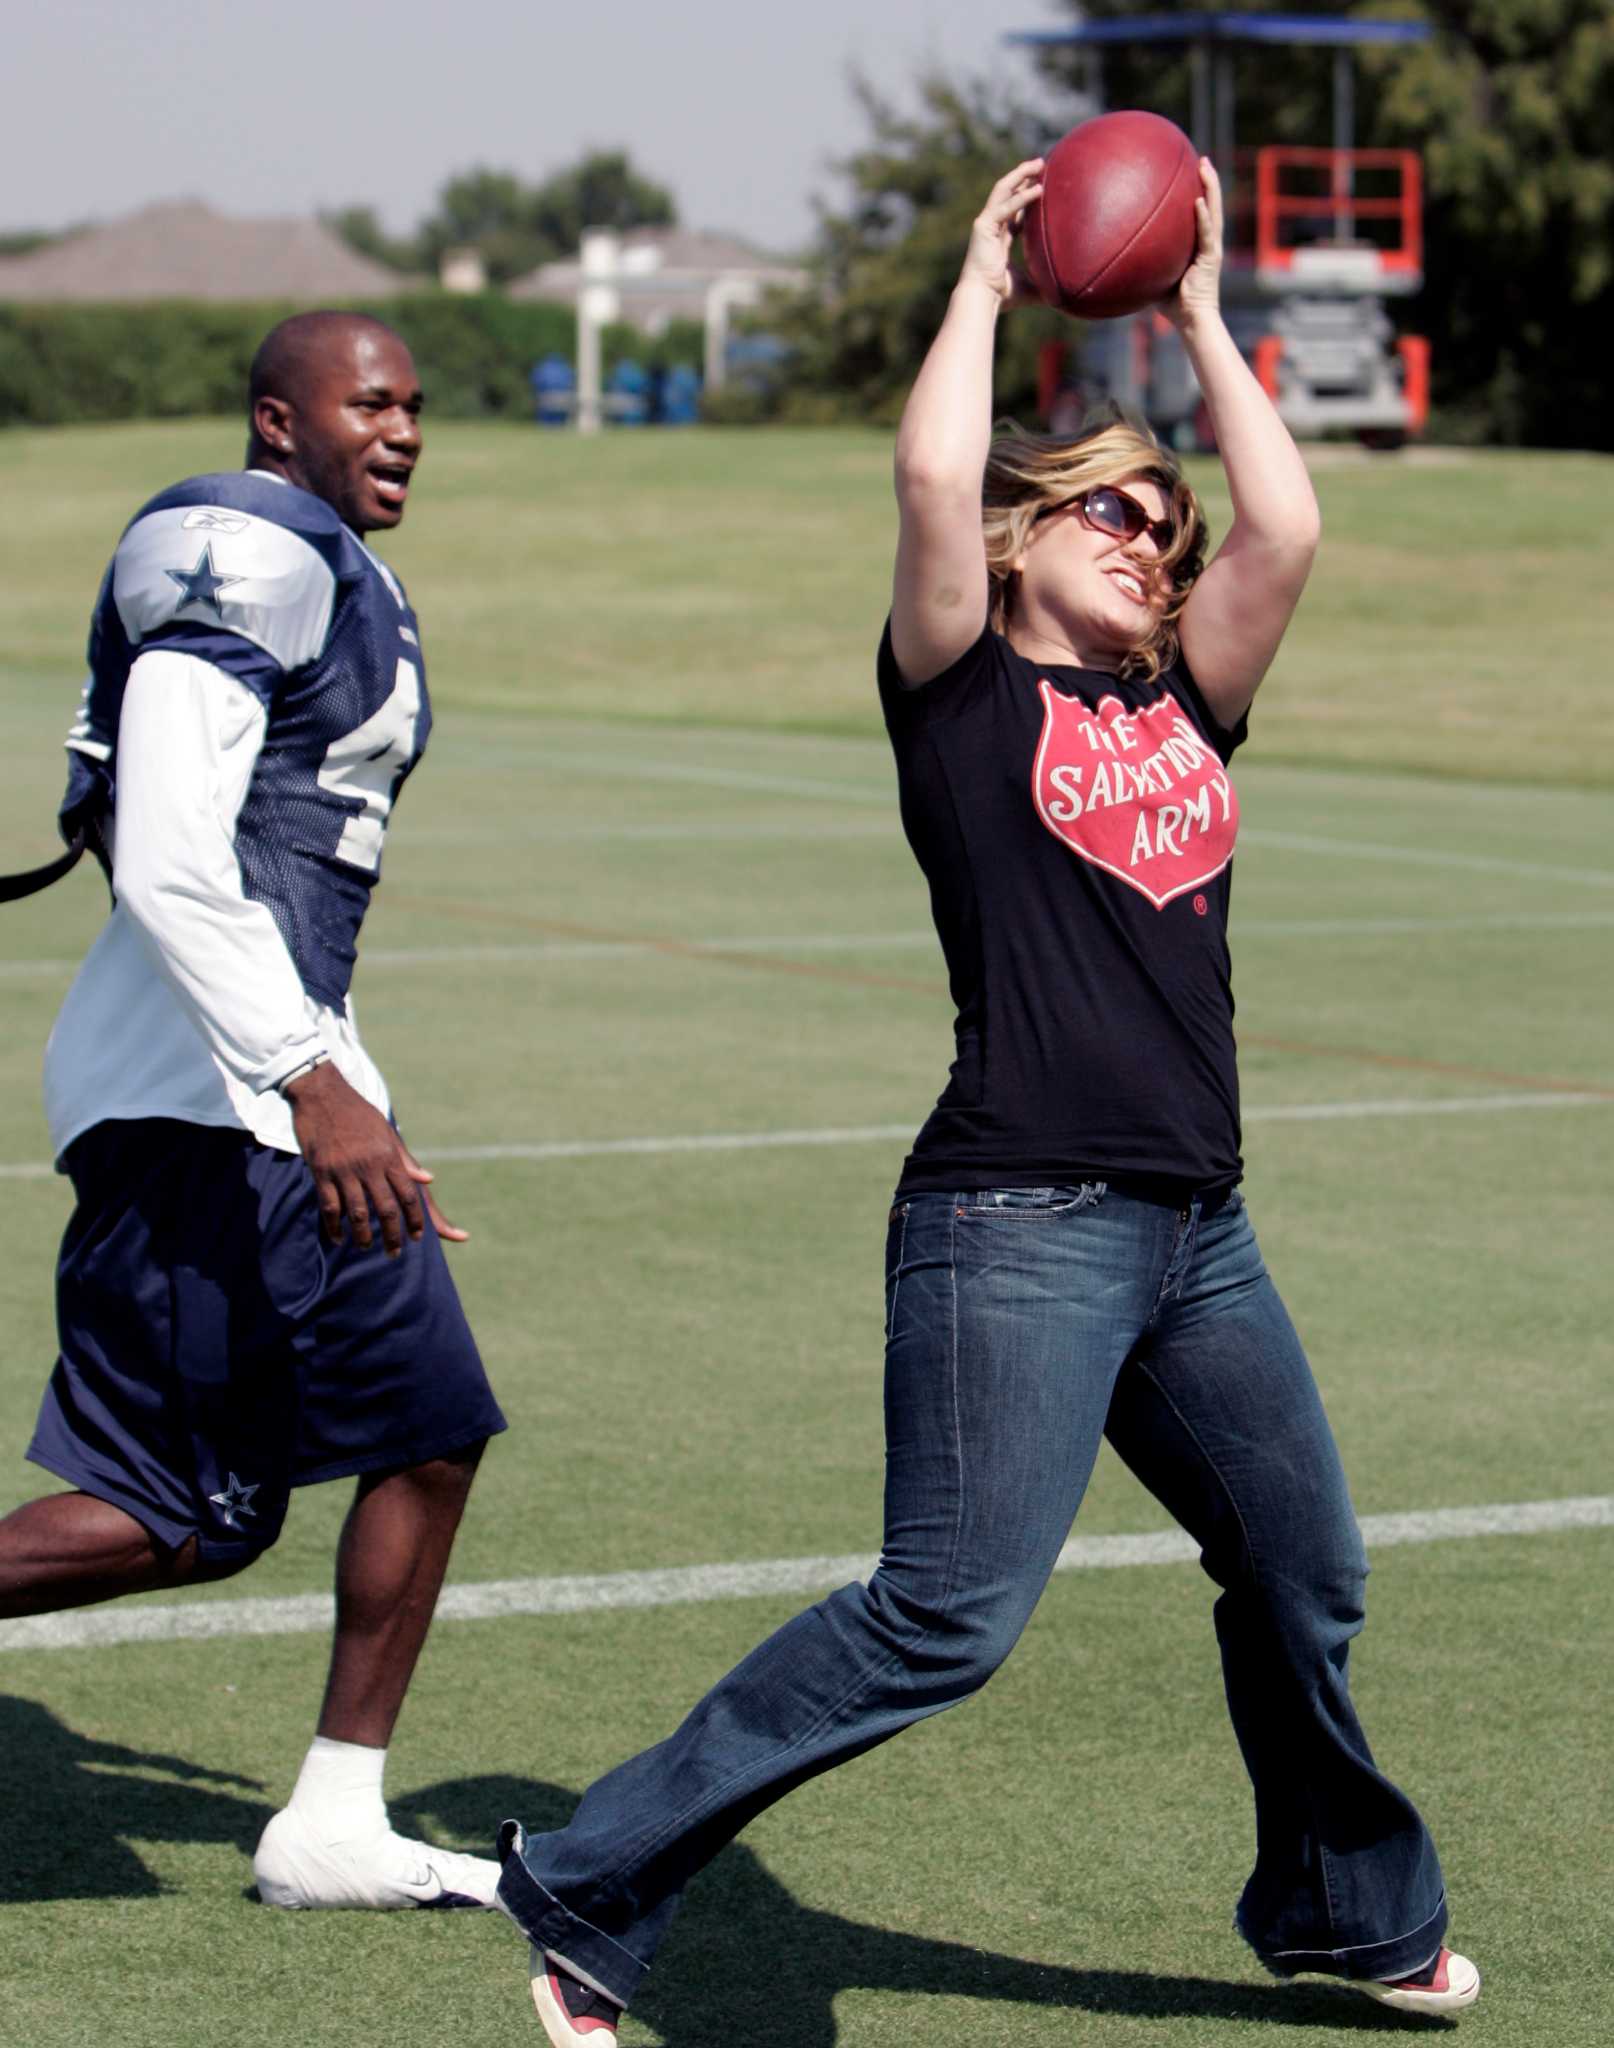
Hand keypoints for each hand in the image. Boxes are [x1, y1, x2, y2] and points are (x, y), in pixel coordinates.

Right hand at [284, 1061, 464, 1252]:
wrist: (322, 1092)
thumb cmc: (358, 1112)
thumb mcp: (386, 1132)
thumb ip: (405, 1160)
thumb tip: (428, 1179)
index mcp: (389, 1156)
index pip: (409, 1195)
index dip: (415, 1220)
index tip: (418, 1237)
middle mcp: (369, 1165)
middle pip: (386, 1209)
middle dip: (392, 1236)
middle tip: (394, 1253)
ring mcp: (344, 1169)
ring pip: (357, 1213)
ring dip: (363, 1236)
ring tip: (366, 1248)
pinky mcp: (321, 1171)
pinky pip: (329, 1206)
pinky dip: (334, 1226)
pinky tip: (339, 1237)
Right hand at [960, 159, 1044, 305]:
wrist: (981, 300)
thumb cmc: (1001, 297)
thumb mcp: (1030, 288)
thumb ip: (1045, 286)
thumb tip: (1068, 295)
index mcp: (998, 240)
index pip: (1012, 211)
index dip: (1025, 197)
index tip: (1041, 185)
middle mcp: (991, 227)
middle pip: (1007, 193)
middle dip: (1023, 177)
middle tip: (1042, 164)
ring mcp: (985, 224)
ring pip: (1003, 190)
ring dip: (1021, 175)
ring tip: (1039, 163)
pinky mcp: (983, 226)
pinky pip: (1005, 206)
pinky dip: (1021, 197)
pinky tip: (1038, 188)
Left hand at [1160, 156, 1223, 331]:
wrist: (1191, 321)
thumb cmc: (1172, 304)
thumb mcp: (1154, 276)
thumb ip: (1144, 262)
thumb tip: (1117, 254)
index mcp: (1198, 244)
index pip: (1200, 213)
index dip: (1199, 192)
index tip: (1192, 171)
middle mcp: (1208, 242)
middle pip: (1211, 204)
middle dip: (1208, 180)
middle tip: (1202, 159)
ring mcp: (1212, 248)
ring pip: (1214, 211)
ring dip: (1211, 188)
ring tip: (1205, 167)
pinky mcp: (1211, 258)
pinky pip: (1206, 234)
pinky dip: (1203, 217)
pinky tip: (1198, 201)